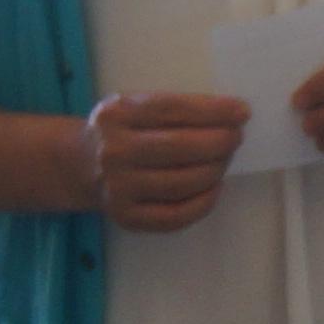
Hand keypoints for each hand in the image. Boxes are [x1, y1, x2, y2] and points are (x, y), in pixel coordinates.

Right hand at [87, 92, 248, 231]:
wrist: (81, 165)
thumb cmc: (124, 131)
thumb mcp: (136, 107)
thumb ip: (175, 108)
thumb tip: (233, 114)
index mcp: (117, 114)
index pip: (173, 109)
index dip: (213, 111)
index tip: (242, 112)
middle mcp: (114, 151)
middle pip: (180, 147)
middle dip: (220, 142)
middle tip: (236, 137)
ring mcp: (118, 188)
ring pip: (183, 182)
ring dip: (216, 170)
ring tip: (224, 159)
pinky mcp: (126, 217)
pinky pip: (176, 215)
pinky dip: (204, 202)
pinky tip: (214, 187)